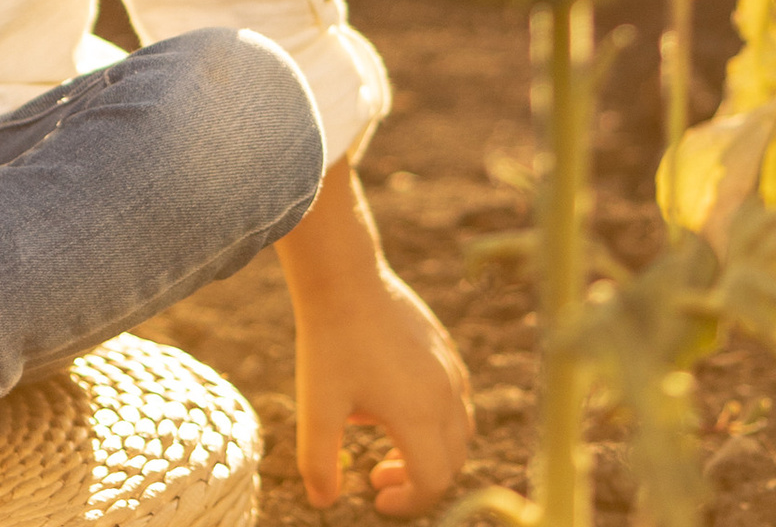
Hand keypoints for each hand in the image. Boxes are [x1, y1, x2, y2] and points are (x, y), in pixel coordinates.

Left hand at [292, 260, 472, 515]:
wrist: (342, 273)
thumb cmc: (329, 339)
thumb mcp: (316, 406)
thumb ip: (318, 461)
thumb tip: (321, 502)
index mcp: (419, 416)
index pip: (432, 482)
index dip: (408, 503)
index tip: (376, 498)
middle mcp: (445, 394)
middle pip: (451, 461)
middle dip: (419, 480)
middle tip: (378, 475)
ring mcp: (449, 366)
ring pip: (459, 429)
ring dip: (432, 449)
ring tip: (388, 441)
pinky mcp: (444, 345)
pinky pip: (456, 395)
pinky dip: (438, 417)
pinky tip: (397, 402)